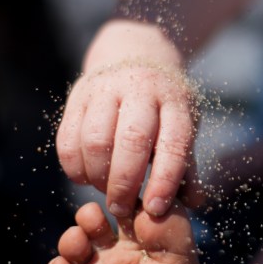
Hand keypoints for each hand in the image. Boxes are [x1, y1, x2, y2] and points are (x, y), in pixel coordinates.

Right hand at [57, 20, 196, 217]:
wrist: (134, 53)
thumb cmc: (164, 105)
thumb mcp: (184, 125)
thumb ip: (186, 165)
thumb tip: (194, 204)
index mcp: (175, 101)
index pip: (174, 144)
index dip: (165, 180)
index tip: (155, 209)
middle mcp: (142, 90)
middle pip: (132, 140)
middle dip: (125, 183)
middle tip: (121, 209)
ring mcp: (107, 88)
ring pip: (95, 138)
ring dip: (97, 175)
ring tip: (104, 190)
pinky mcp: (78, 94)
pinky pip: (68, 137)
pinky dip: (74, 165)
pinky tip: (85, 177)